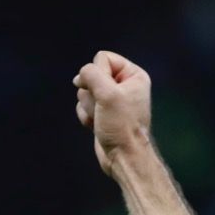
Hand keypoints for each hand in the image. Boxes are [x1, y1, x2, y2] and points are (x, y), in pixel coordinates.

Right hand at [74, 50, 153, 176]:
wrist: (123, 157)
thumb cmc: (121, 126)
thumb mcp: (107, 94)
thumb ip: (91, 74)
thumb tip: (80, 76)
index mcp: (134, 75)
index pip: (103, 58)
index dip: (98, 74)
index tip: (105, 93)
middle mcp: (124, 85)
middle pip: (92, 74)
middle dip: (92, 93)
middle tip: (104, 109)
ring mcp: (112, 100)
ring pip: (85, 90)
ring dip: (89, 106)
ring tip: (101, 119)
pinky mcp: (102, 113)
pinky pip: (83, 104)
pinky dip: (86, 116)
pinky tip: (96, 126)